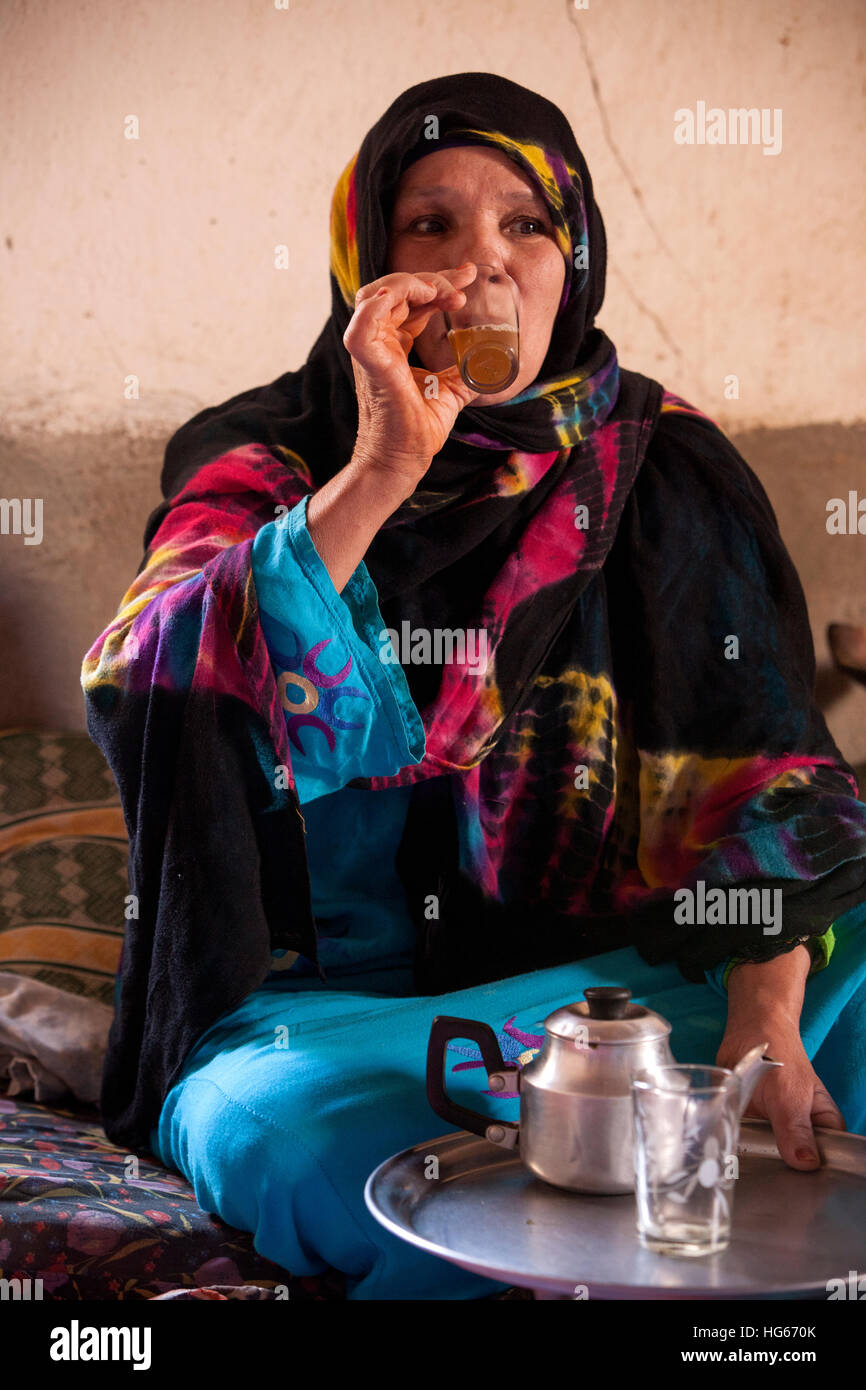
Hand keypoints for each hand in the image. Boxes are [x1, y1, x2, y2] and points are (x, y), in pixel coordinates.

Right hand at [343, 265, 480, 489]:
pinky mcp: (369, 363)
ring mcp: (370, 350)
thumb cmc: (419, 429)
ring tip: (442, 290)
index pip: (413, 300)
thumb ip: (467, 370)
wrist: (404, 459)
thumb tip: (495, 359)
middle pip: (396, 290)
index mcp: (394, 344)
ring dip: (410, 284)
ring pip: (376, 296)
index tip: (468, 276)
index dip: (439, 283)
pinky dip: (378, 306)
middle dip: (431, 277)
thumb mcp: (452, 389)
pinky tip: (412, 297)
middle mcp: (379, 341)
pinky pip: (362, 325)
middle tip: (465, 279)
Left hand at [716, 1018, 845, 1170]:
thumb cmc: (780, 1055)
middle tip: (764, 1183)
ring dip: (756, 1165)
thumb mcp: (790, 1095)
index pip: (827, 1164)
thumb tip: (806, 1163)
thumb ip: (796, 1128)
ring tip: (743, 1171)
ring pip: (770, 1162)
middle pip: (798, 1170)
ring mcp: (777, 1133)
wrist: (750, 1033)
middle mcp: (804, 1134)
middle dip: (781, 1176)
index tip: (793, 1189)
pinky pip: (748, 1148)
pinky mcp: (754, 1129)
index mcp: (825, 1127)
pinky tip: (728, 1158)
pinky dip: (738, 1151)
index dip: (812, 1180)